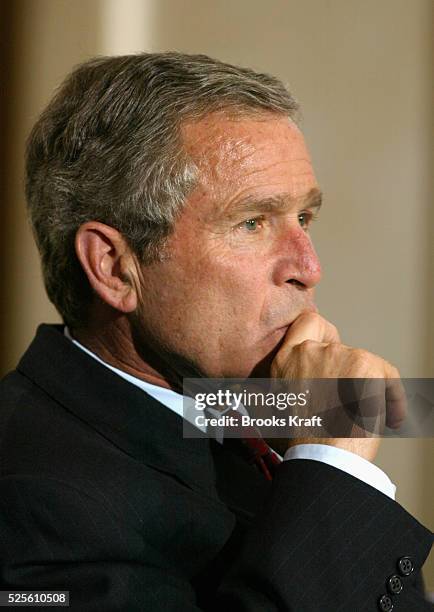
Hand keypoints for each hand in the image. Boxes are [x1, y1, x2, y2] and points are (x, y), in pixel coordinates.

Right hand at [270, 312, 405, 461]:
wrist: (322, 458)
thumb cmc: (300, 444)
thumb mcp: (272, 412)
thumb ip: (278, 392)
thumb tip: (281, 392)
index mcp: (286, 360)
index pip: (309, 322)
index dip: (326, 333)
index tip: (335, 350)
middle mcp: (311, 351)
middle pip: (344, 350)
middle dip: (352, 376)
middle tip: (352, 402)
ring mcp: (340, 355)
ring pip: (367, 366)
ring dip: (371, 390)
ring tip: (367, 419)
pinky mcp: (366, 365)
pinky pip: (389, 378)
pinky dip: (393, 399)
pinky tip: (388, 419)